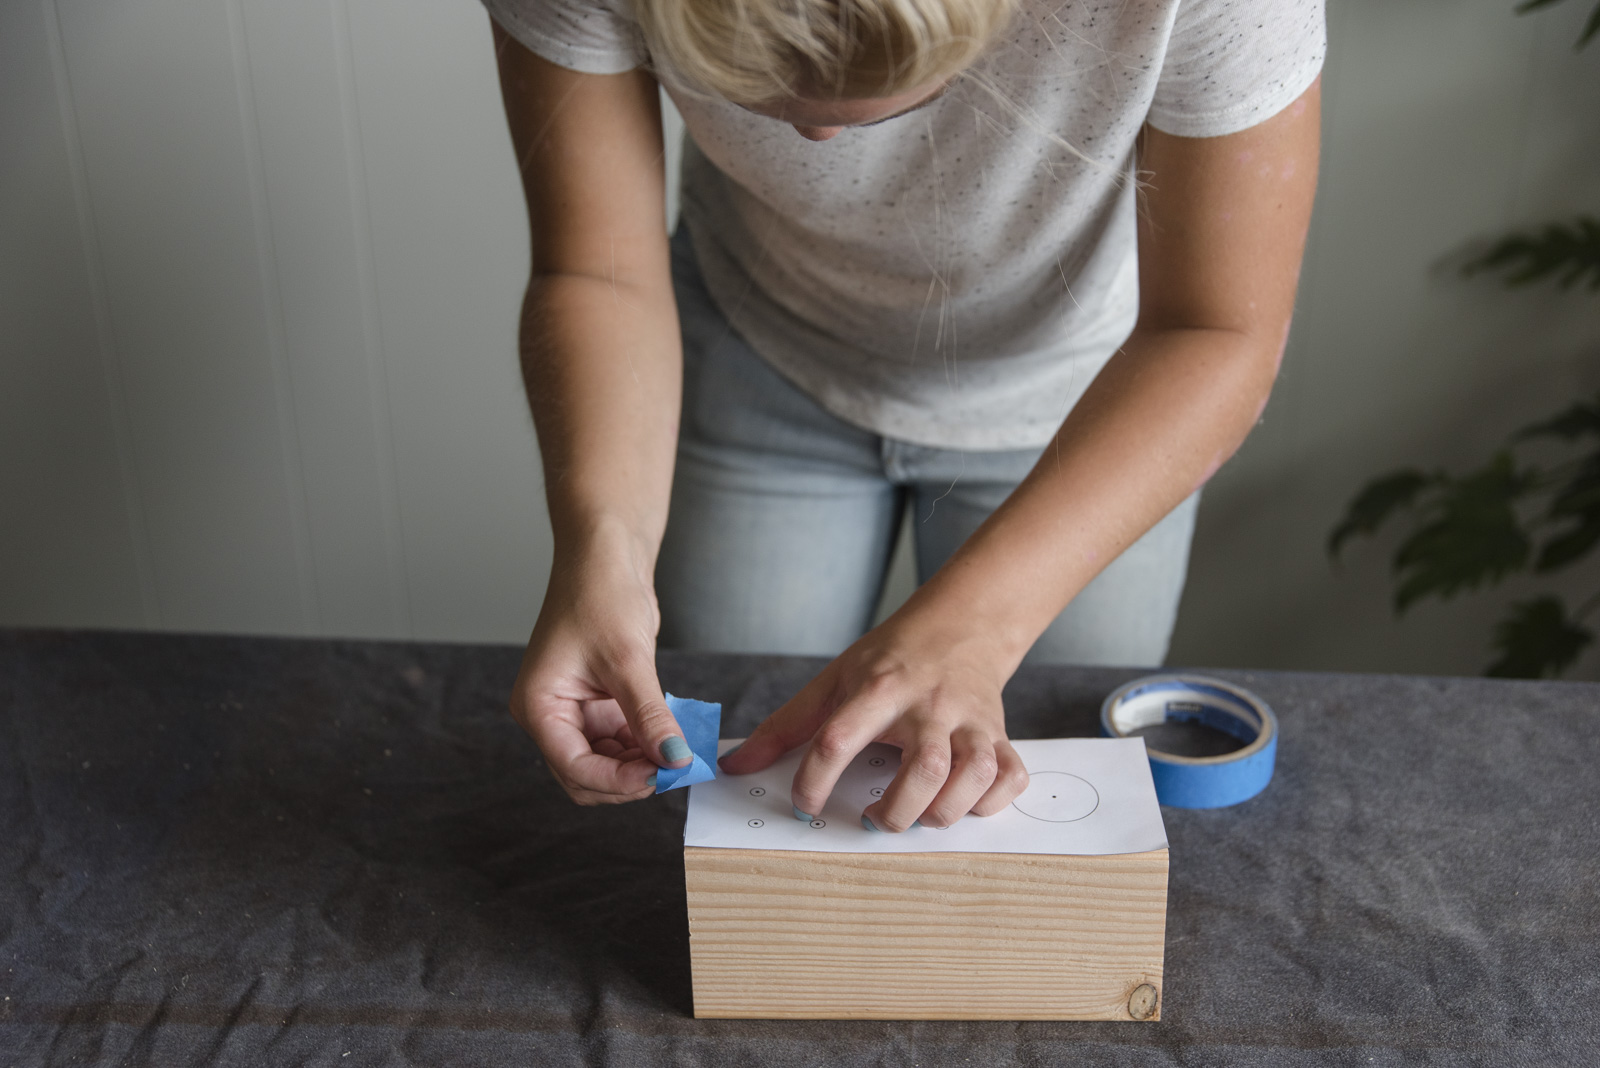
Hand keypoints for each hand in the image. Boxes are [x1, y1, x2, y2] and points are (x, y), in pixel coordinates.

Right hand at [509, 529, 690, 804]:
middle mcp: (550, 714)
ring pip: (605, 762)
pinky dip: (644, 744)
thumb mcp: (628, 660)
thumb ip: (649, 717)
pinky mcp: (597, 703)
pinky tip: (670, 736)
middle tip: (672, 768)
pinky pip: (619, 741)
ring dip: (639, 764)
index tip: (660, 776)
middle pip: (586, 774)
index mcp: (538, 706)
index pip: (573, 766)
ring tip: (677, 752)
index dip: (617, 779)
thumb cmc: (600, 594)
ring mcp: (573, 711)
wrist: (607, 555)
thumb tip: (674, 760)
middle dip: (627, 777)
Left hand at [716, 610, 1029, 830]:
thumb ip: (786, 726)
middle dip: (895, 812)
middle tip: (873, 819)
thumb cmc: (893, 658)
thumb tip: (736, 766)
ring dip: (943, 810)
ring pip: (972, 775)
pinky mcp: (1001, 734)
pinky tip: (963, 802)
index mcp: (879, 688)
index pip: (838, 739)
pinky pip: (1010, 777)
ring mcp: (971, 720)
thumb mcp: (834, 680)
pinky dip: (992, 801)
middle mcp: (929, 705)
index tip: (804, 806)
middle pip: (922, 769)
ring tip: (917, 815)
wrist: (962, 623)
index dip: (815, 782)